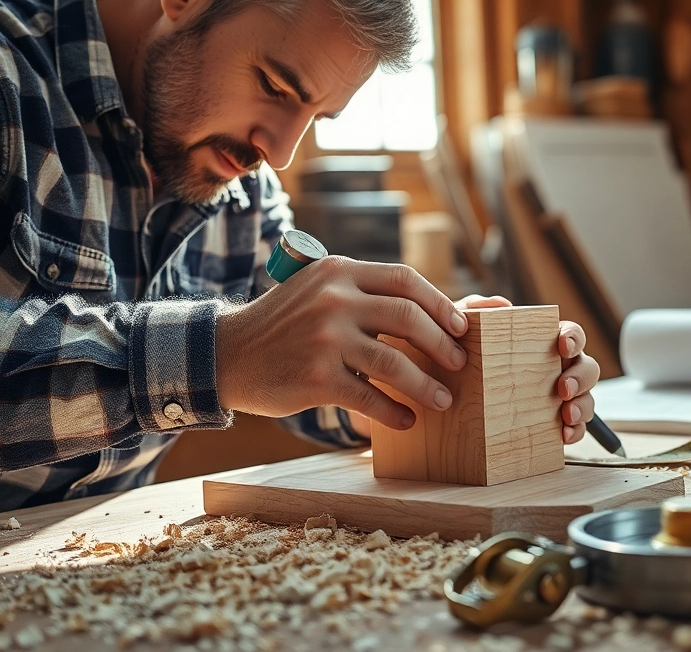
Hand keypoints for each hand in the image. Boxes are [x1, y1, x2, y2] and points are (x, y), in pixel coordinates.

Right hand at [215, 257, 466, 429]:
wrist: (228, 354)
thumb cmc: (286, 325)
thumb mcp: (319, 290)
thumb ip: (364, 294)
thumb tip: (431, 312)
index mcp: (339, 271)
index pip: (404, 279)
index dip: (440, 303)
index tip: (461, 326)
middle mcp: (333, 299)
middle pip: (408, 318)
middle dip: (442, 344)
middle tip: (459, 364)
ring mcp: (324, 338)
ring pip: (394, 362)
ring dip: (425, 385)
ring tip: (442, 400)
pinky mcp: (315, 378)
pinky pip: (369, 398)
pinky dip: (394, 412)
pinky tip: (407, 419)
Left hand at [454, 295, 599, 443]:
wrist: (440, 400)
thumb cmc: (458, 359)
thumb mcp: (459, 331)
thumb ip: (473, 309)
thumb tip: (501, 305)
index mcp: (543, 344)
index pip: (570, 334)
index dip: (574, 338)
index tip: (563, 346)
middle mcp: (557, 369)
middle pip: (587, 368)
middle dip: (581, 377)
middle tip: (563, 388)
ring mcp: (559, 398)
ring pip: (587, 398)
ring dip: (582, 405)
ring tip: (566, 414)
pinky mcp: (553, 424)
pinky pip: (575, 428)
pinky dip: (575, 431)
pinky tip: (563, 435)